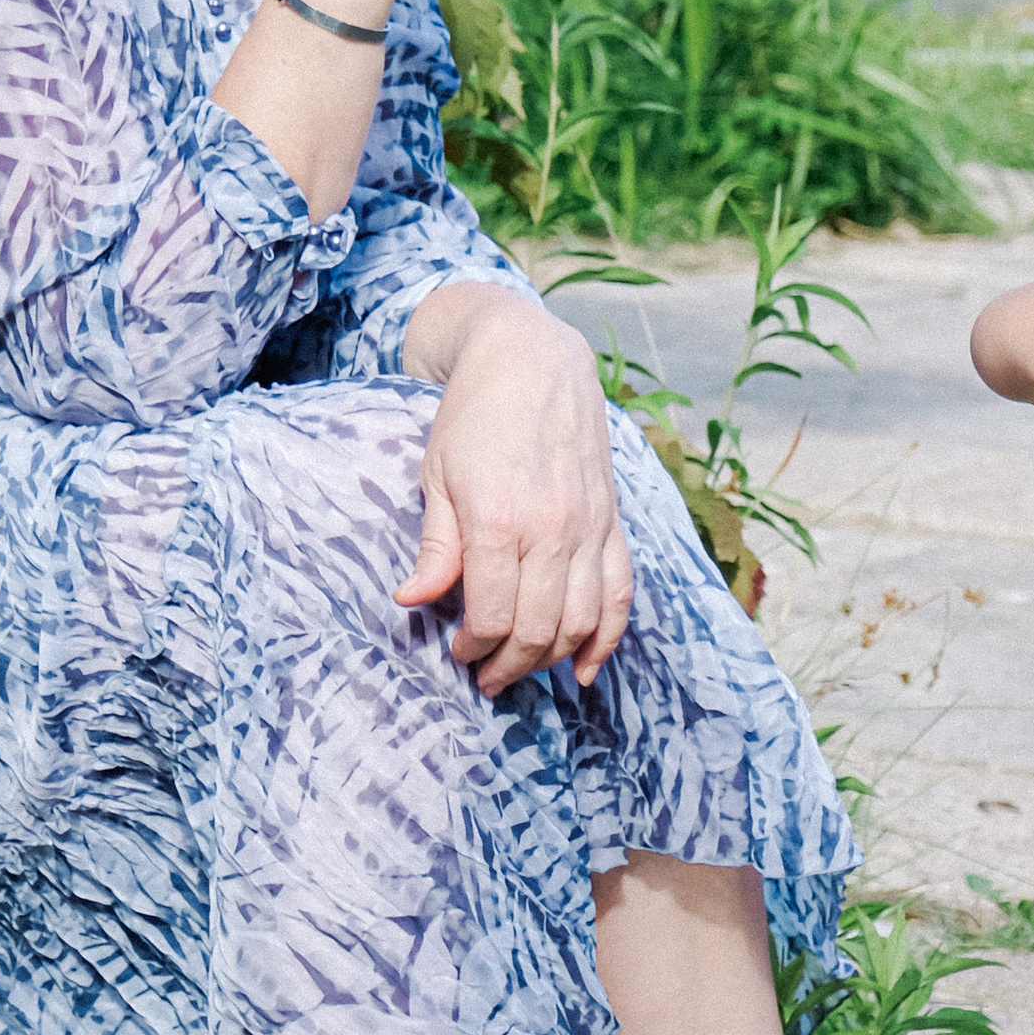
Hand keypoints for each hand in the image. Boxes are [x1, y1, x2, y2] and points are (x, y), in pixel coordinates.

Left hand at [398, 298, 633, 693]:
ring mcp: (589, 527)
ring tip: (523, 669)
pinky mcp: (612, 521)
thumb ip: (436, 546)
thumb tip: (413, 602)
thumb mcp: (437, 476)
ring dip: (551, 659)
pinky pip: (620, 593)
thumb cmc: (473, 415)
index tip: (457, 652)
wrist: (531, 358)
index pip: (493, 617)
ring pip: (581, 621)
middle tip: (485, 676)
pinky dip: (607, 638)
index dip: (473, 649)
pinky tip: (586, 668)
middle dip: (509, 666)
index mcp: (499, 520)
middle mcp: (552, 529)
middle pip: (538, 631)